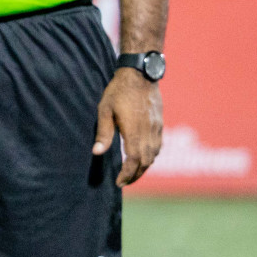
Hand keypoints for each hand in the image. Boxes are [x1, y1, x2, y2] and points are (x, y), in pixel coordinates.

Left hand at [94, 68, 162, 185]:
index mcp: (134, 131)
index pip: (133, 160)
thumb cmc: (118, 91)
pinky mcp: (160, 124)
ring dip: (144, 167)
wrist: (141, 74)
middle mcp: (149, 132)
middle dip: (136, 175)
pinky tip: (143, 158)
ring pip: (154, 156)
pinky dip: (151, 156)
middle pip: (146, 162)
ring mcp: (157, 128)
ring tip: (132, 173)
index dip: (127, 174)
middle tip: (124, 182)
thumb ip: (103, 132)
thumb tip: (97, 153)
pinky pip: (158, 146)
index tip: (119, 182)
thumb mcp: (105, 110)